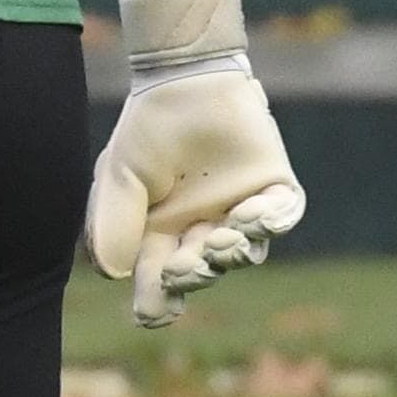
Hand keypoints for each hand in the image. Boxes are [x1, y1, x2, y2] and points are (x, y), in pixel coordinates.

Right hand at [92, 0, 305, 325]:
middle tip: (186, 266)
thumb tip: (116, 275)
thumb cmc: (145, 131)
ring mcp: (239, 210)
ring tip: (220, 242)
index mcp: (160, 233)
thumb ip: (112, 224)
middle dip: (193, 276)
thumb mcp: (116, 178)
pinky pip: (283, 216)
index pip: (158, 279)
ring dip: (233, 253)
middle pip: (203, 271)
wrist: (183, 83)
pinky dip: (271, 221)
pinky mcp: (274, 187)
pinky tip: (252, 213)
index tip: (152, 313)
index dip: (156, 301)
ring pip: (247, 251)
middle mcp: (201, 229)